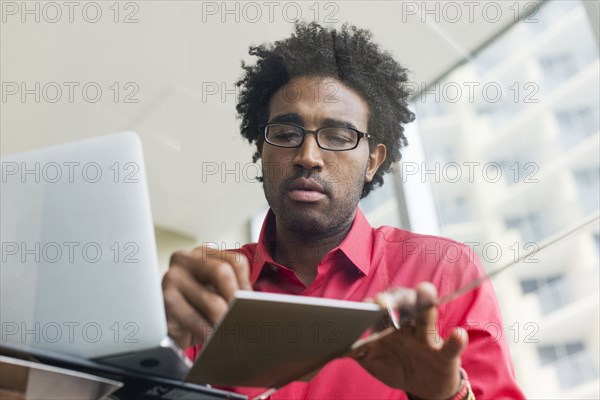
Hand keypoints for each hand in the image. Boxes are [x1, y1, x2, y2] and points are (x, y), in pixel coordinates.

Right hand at [161, 245, 251, 348]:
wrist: (168, 329)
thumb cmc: (196, 308)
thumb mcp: (216, 293)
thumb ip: (232, 289)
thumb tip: (254, 303)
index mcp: (202, 253)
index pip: (236, 261)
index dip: (246, 285)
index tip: (249, 303)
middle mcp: (185, 260)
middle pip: (222, 272)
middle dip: (236, 300)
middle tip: (242, 318)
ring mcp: (171, 278)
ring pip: (212, 301)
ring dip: (224, 322)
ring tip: (228, 331)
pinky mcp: (164, 301)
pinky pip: (195, 320)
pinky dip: (208, 332)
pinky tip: (211, 338)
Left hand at [350, 282, 466, 399]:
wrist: (423, 387)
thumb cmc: (396, 366)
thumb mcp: (373, 360)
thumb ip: (356, 350)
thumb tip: (333, 346)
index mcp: (390, 325)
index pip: (383, 307)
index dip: (374, 304)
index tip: (366, 304)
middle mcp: (409, 326)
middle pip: (405, 305)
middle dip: (395, 300)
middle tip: (383, 301)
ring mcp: (428, 339)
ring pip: (427, 318)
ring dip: (426, 304)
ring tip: (425, 291)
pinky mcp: (446, 355)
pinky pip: (451, 346)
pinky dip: (455, 340)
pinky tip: (457, 334)